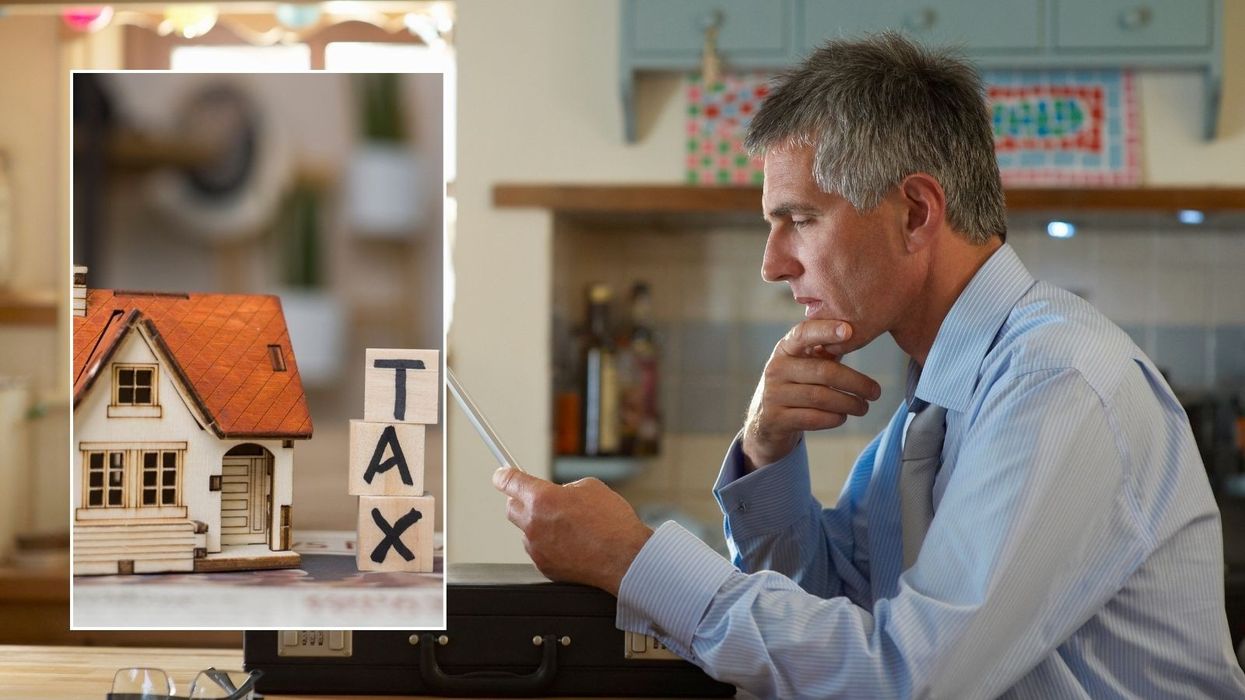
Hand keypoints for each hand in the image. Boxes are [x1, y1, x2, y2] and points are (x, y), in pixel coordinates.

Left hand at [492, 467, 652, 595]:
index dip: (503, 476)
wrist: (625, 558)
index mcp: (543, 498)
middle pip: (511, 508)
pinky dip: (549, 546)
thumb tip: (557, 494)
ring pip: (527, 531)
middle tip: (541, 502)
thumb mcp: (591, 487)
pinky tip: (572, 544)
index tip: (501, 475)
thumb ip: (565, 488)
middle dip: (522, 502)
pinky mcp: (544, 567)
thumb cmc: (613, 522)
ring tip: (569, 529)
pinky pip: (539, 550)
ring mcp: (537, 548)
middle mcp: (534, 524)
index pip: (510, 482)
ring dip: (539, 526)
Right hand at [742, 320, 881, 469]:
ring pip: (820, 397)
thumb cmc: (796, 386)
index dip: (826, 330)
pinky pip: (812, 418)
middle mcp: (776, 368)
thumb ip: (826, 350)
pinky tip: (842, 417)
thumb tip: (860, 334)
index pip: (804, 333)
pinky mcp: (776, 419)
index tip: (849, 330)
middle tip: (876, 392)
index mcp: (785, 349)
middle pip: (823, 372)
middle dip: (855, 382)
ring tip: (863, 407)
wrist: (765, 421)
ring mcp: (773, 395)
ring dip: (849, 403)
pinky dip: (834, 418)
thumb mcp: (805, 364)